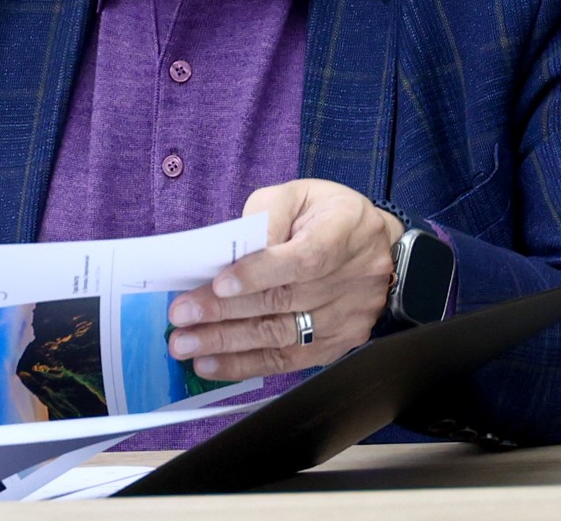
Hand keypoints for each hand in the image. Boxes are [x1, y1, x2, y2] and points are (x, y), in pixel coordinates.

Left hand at [166, 179, 403, 378]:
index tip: (219, 284)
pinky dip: (246, 364)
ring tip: (186, 345)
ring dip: (228, 343)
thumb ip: (266, 217)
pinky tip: (212, 364)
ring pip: (283, 336)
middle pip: (285, 301)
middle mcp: (353, 279)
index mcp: (344, 231)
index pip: (304, 259)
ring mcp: (348, 318)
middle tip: (181, 316)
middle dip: (226, 312)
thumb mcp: (298, 195)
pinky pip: (289, 361)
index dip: (261, 273)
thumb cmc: (328, 216)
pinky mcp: (338, 345)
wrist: (379, 247)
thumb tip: (233, 255)